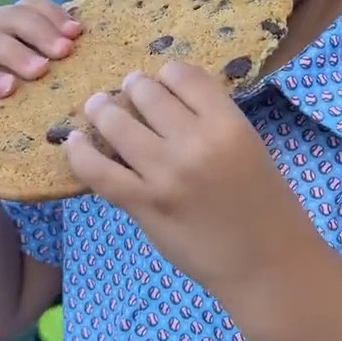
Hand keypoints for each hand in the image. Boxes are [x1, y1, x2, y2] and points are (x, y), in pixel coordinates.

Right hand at [0, 0, 81, 131]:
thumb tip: (93, 53)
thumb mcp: (33, 79)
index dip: (54, 14)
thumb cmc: (10, 106)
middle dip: (41, 32)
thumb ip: (52, 60)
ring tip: (40, 70)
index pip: (30, 5)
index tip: (76, 34)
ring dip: (16, 53)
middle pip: (12, 17)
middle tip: (64, 52)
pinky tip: (7, 88)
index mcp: (5, 24)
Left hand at [65, 61, 317, 307]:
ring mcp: (166, 174)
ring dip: (102, 110)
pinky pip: (98, 171)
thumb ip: (213, 123)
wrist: (267, 266)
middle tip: (127, 93)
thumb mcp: (250, 149)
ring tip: (97, 108)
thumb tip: (167, 102)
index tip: (161, 84)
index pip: (183, 75)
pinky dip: (80, 152)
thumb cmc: (267, 209)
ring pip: (116, 123)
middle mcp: (195, 142)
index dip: (166, 75)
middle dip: (132, 88)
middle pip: (146, 93)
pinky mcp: (144, 204)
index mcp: (228, 124)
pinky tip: (74, 141)